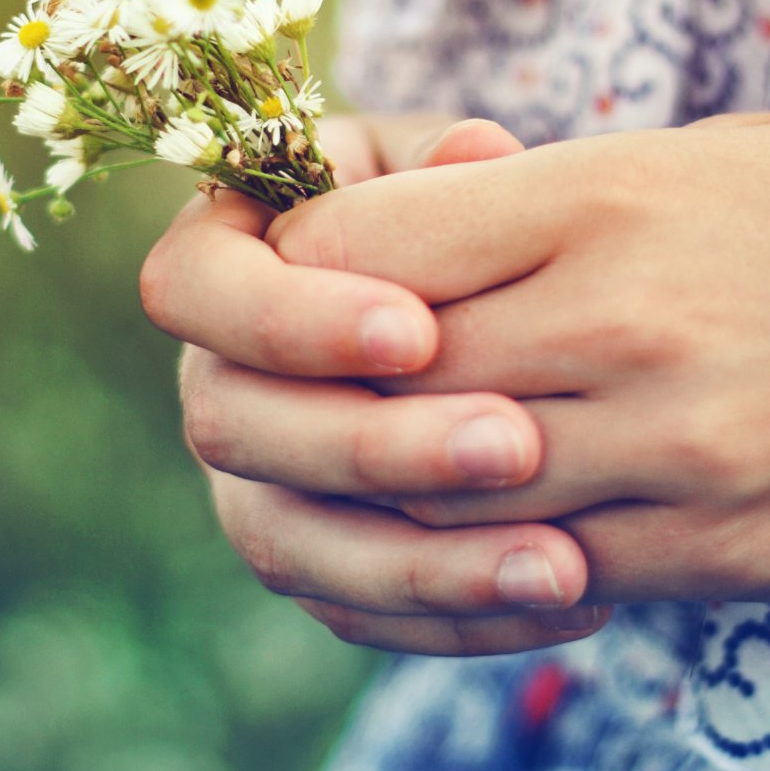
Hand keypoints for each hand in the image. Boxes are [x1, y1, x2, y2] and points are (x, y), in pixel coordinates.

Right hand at [141, 112, 614, 655]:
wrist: (496, 294)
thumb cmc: (460, 204)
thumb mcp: (456, 167)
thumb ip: (454, 168)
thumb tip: (478, 154)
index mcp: (220, 258)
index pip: (195, 290)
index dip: (290, 319)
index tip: (418, 330)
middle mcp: (215, 377)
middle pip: (235, 429)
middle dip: (373, 445)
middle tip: (515, 444)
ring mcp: (252, 479)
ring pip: (289, 543)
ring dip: (422, 564)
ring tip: (561, 564)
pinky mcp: (313, 560)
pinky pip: (357, 611)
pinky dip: (459, 616)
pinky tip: (574, 599)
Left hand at [265, 112, 769, 610]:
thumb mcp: (718, 157)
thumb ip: (557, 201)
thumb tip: (419, 237)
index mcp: (610, 195)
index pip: (365, 248)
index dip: (302, 270)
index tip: (310, 280)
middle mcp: (621, 324)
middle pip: (375, 379)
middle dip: (315, 389)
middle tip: (301, 390)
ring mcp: (668, 454)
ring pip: (439, 496)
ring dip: (382, 489)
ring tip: (370, 470)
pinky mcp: (714, 554)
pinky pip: (542, 576)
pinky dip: (481, 562)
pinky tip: (480, 535)